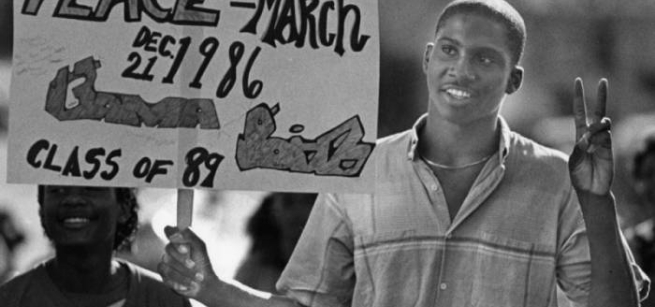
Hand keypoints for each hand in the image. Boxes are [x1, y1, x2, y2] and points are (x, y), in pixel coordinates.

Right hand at [157, 226, 217, 298]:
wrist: (206, 283)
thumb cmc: (203, 262)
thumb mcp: (200, 246)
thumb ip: (189, 236)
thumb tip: (175, 234)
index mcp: (179, 240)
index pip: (169, 230)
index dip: (172, 234)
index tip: (183, 245)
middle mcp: (171, 250)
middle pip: (168, 248)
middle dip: (182, 258)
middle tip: (193, 265)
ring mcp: (165, 262)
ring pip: (167, 262)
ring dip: (184, 271)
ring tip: (198, 278)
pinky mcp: (164, 275)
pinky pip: (166, 275)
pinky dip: (181, 280)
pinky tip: (190, 284)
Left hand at [569, 78, 612, 195]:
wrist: (591, 189)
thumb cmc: (578, 175)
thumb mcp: (573, 161)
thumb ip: (578, 149)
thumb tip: (586, 136)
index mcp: (580, 135)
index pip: (580, 112)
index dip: (579, 98)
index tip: (578, 82)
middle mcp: (591, 135)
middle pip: (597, 112)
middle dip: (600, 97)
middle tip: (603, 80)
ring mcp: (602, 141)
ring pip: (602, 125)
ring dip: (596, 127)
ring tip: (590, 138)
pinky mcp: (610, 149)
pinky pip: (606, 137)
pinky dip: (599, 139)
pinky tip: (594, 147)